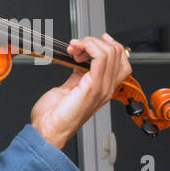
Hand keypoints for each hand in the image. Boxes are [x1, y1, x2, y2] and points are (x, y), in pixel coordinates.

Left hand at [29, 34, 130, 149]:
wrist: (48, 129)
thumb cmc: (55, 115)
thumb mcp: (69, 88)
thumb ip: (78, 75)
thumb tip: (79, 61)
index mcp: (103, 88)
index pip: (121, 61)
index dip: (110, 46)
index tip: (92, 40)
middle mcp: (106, 88)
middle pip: (118, 53)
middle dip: (95, 42)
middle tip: (77, 47)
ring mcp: (102, 88)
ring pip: (110, 52)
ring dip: (90, 42)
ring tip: (74, 48)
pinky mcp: (94, 87)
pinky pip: (101, 57)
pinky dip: (89, 46)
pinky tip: (77, 49)